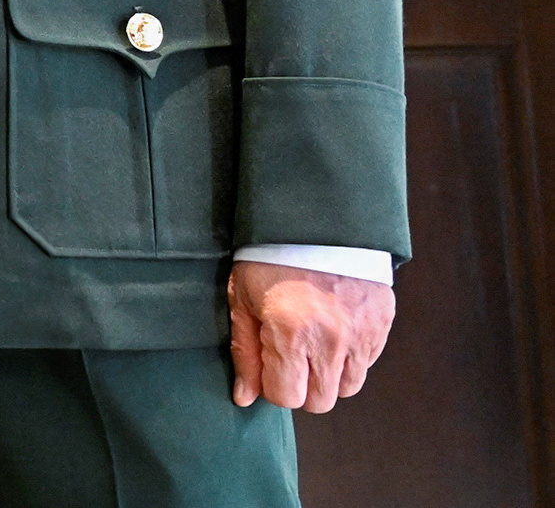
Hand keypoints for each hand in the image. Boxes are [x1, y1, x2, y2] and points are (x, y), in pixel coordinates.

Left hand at [228, 260, 393, 412]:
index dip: (273, 386)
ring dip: (327, 376)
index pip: (287, 397)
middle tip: (290, 356)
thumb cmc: (269, 258)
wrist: (316, 222)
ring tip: (312, 343)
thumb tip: (244, 398)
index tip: (268, 364)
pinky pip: (366, 364)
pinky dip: (349, 358)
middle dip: (301, 387)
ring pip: (347, 388)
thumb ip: (245, 353)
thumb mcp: (242, 299)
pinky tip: (332, 331)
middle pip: (320, 401)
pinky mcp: (381, 326)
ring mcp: (360, 335)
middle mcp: (330, 341)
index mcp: (290, 333)